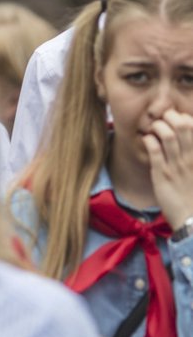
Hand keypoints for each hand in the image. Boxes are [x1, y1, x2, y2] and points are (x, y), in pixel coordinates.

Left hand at [143, 107, 192, 228]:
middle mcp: (190, 158)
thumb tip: (186, 134)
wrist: (192, 220)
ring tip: (153, 130)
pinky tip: (147, 141)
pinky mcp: (161, 174)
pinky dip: (148, 140)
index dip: (183, 117)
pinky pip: (153, 150)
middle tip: (162, 120)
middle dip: (168, 116)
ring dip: (156, 126)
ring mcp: (175, 165)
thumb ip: (191, 152)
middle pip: (181, 125)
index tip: (176, 120)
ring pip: (166, 134)